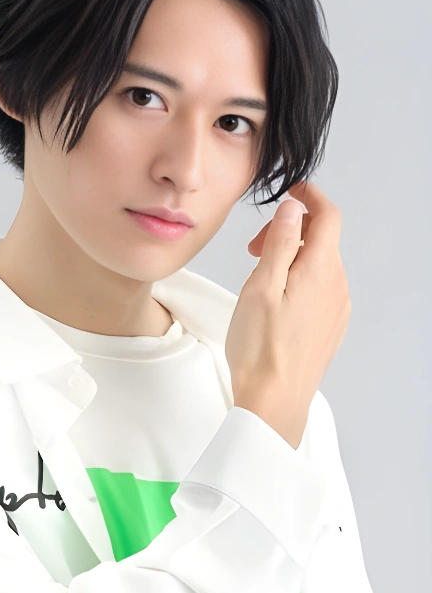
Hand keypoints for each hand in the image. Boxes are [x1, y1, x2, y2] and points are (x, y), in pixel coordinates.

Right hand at [224, 180, 351, 448]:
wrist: (274, 401)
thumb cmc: (260, 348)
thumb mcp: (262, 285)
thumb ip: (281, 242)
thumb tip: (294, 208)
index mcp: (322, 270)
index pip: (329, 217)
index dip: (312, 197)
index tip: (293, 191)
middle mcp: (338, 286)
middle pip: (322, 240)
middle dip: (291, 231)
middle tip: (255, 247)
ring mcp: (337, 309)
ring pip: (320, 265)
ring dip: (294, 257)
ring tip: (259, 277)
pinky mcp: (330, 327)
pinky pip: (321, 288)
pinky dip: (300, 279)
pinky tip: (274, 299)